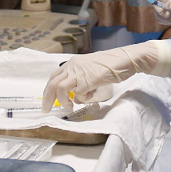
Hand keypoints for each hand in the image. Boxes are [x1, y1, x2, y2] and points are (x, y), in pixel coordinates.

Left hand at [41, 41, 170, 112]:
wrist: (123, 60)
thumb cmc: (109, 66)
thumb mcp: (89, 70)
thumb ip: (79, 80)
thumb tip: (73, 96)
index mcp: (72, 63)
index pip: (54, 77)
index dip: (48, 91)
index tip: (47, 102)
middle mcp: (73, 66)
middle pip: (53, 84)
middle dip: (48, 100)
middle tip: (47, 111)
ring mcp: (80, 73)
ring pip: (61, 89)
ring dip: (64, 101)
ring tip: (70, 106)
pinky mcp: (88, 80)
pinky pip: (79, 95)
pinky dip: (83, 99)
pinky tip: (90, 95)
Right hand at [154, 0, 170, 26]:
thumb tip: (169, 9)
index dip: (162, 0)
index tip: (170, 6)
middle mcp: (168, 0)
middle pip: (155, 4)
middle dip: (161, 11)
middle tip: (170, 15)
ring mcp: (167, 9)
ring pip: (157, 13)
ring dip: (163, 17)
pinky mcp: (168, 17)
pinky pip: (160, 19)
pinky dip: (164, 22)